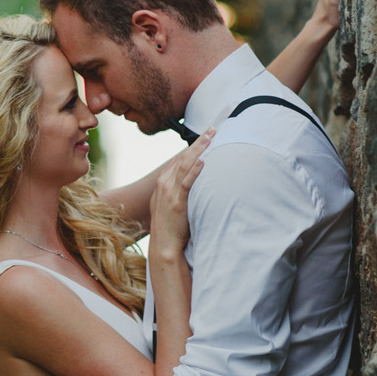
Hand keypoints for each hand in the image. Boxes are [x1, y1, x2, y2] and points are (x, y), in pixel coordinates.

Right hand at [148, 130, 209, 255]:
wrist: (164, 245)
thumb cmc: (172, 227)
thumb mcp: (172, 205)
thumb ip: (181, 191)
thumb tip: (197, 182)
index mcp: (163, 183)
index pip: (179, 159)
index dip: (193, 146)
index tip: (206, 136)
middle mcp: (164, 184)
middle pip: (182, 157)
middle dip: (198, 142)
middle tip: (213, 129)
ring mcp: (169, 192)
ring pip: (184, 164)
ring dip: (199, 149)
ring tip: (211, 137)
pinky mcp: (176, 202)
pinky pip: (186, 182)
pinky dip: (194, 170)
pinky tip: (203, 161)